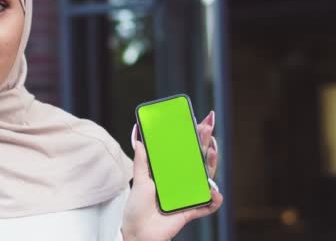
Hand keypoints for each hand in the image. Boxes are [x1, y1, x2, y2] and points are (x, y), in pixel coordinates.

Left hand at [121, 112, 222, 240]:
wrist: (137, 233)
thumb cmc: (137, 208)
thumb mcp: (139, 180)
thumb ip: (141, 160)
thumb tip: (138, 138)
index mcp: (170, 172)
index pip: (184, 151)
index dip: (193, 137)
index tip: (198, 122)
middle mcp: (181, 182)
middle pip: (198, 160)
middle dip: (205, 143)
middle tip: (208, 128)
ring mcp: (187, 195)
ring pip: (206, 178)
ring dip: (212, 164)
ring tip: (211, 150)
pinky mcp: (190, 211)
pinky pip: (207, 206)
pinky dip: (213, 200)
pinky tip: (212, 191)